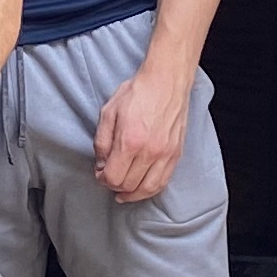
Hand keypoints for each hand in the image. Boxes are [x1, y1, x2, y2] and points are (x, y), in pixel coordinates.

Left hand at [92, 58, 192, 204]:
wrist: (166, 81)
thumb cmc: (138, 92)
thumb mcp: (109, 112)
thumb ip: (102, 141)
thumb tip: (101, 164)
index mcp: (130, 141)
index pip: (113, 177)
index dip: (103, 179)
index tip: (100, 174)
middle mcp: (150, 151)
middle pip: (129, 185)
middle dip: (115, 186)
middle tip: (109, 179)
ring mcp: (165, 154)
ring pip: (148, 188)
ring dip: (133, 194)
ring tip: (123, 193)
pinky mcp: (176, 153)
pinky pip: (164, 181)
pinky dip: (151, 189)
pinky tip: (142, 188)